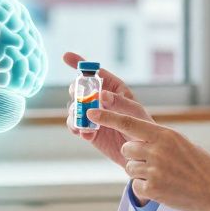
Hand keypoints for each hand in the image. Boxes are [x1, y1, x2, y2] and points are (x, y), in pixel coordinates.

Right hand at [61, 52, 151, 167]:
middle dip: (76, 92)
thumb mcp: (134, 112)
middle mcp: (99, 99)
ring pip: (73, 107)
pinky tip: (86, 133)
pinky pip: (75, 125)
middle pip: (79, 88)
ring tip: (84, 122)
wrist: (140, 153)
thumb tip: (102, 94)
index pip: (94, 72)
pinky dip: (76, 128)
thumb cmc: (143, 128)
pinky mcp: (87, 130)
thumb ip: (118, 102)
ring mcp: (91, 115)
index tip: (66, 56)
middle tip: (80, 100)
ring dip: (75, 112)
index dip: (79, 63)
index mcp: (112, 89)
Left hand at [85, 108, 209, 210]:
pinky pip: (135, 186)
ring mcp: (154, 170)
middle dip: (134, 155)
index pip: (128, 123)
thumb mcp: (181, 143)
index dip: (107, 117)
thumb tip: (138, 135)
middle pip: (127, 148)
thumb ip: (158, 138)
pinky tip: (162, 188)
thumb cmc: (200, 165)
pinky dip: (145, 188)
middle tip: (153, 162)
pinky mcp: (152, 189)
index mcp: (164, 135)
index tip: (91, 112)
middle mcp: (157, 150)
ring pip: (129, 167)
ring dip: (140, 173)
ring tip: (162, 175)